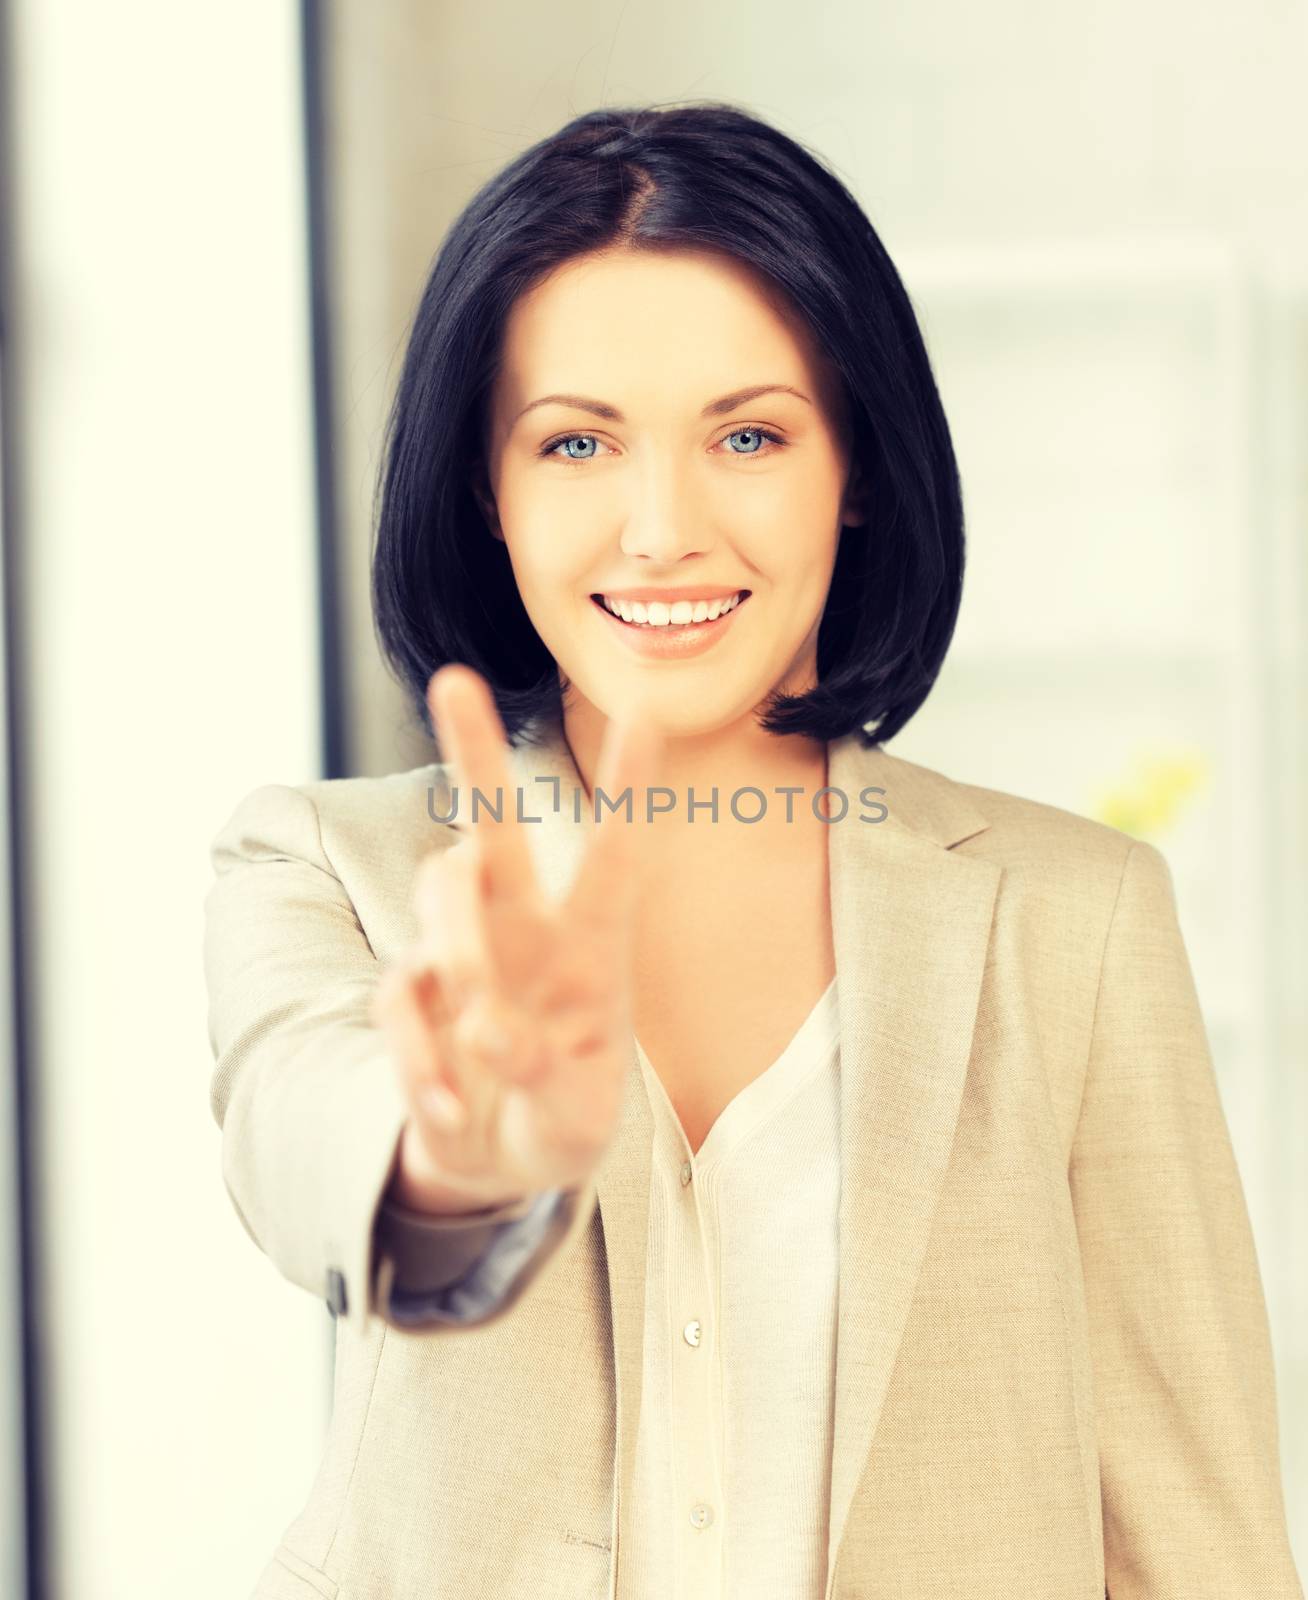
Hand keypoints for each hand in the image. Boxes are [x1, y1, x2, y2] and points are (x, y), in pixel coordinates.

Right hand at [373, 664, 661, 1209]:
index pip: (613, 858)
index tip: (644, 711)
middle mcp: (523, 932)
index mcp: (590, 950)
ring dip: (458, 954)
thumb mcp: (575, 1121)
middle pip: (494, 828)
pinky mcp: (410, 990)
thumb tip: (490, 1030)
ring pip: (441, 890)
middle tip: (453, 679)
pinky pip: (397, 996)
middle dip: (474, 752)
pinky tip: (450, 1108)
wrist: (496, 1161)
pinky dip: (419, 1058)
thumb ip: (544, 1073)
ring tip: (484, 1044)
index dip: (628, 788)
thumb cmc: (558, 1121)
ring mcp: (461, 954)